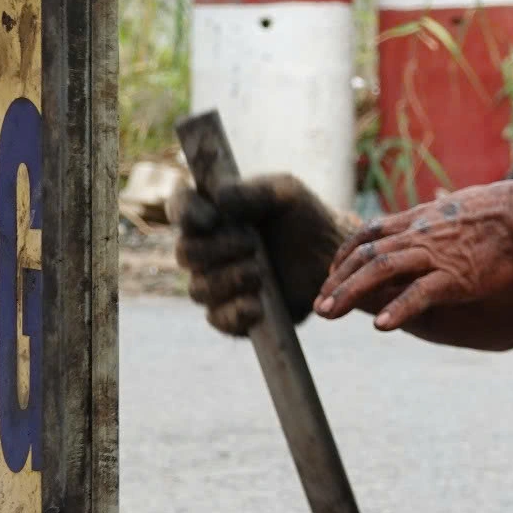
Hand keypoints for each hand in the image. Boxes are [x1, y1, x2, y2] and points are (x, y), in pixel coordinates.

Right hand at [173, 174, 351, 335]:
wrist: (333, 259)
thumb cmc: (306, 219)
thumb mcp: (286, 195)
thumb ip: (252, 193)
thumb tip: (218, 198)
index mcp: (213, 214)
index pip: (179, 207)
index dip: (185, 212)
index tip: (211, 218)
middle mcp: (208, 249)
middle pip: (184, 253)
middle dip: (214, 250)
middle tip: (251, 245)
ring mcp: (218, 284)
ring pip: (198, 289)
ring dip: (227, 280)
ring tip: (260, 273)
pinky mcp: (235, 315)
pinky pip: (217, 319)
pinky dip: (234, 312)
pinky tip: (256, 305)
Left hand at [316, 182, 512, 330]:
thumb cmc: (508, 212)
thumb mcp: (466, 204)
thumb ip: (444, 210)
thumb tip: (436, 202)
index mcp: (422, 219)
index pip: (370, 233)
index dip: (346, 254)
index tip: (333, 272)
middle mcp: (421, 235)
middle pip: (366, 254)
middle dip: (338, 279)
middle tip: (319, 306)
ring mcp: (436, 255)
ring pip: (380, 270)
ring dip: (350, 292)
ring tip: (328, 312)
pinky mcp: (457, 276)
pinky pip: (420, 294)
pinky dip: (398, 309)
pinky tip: (381, 327)